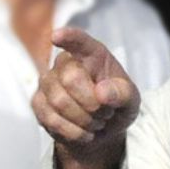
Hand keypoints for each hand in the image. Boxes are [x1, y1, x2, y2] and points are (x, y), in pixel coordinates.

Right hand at [31, 27, 139, 168]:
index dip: (69, 37)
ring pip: (59, 101)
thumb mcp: (131, 100)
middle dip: (93, 103)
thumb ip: (123, 93)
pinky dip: (73, 131)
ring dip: (85, 119)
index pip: (80, 42)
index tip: (57, 36)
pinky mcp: (38, 103)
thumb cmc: (117, 105)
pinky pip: (51, 119)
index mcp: (92, 55)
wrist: (102, 129)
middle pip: (71, 79)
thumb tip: (103, 92)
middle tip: (107, 112)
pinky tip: (84, 132)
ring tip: (97, 121)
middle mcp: (66, 63)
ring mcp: (48, 82)